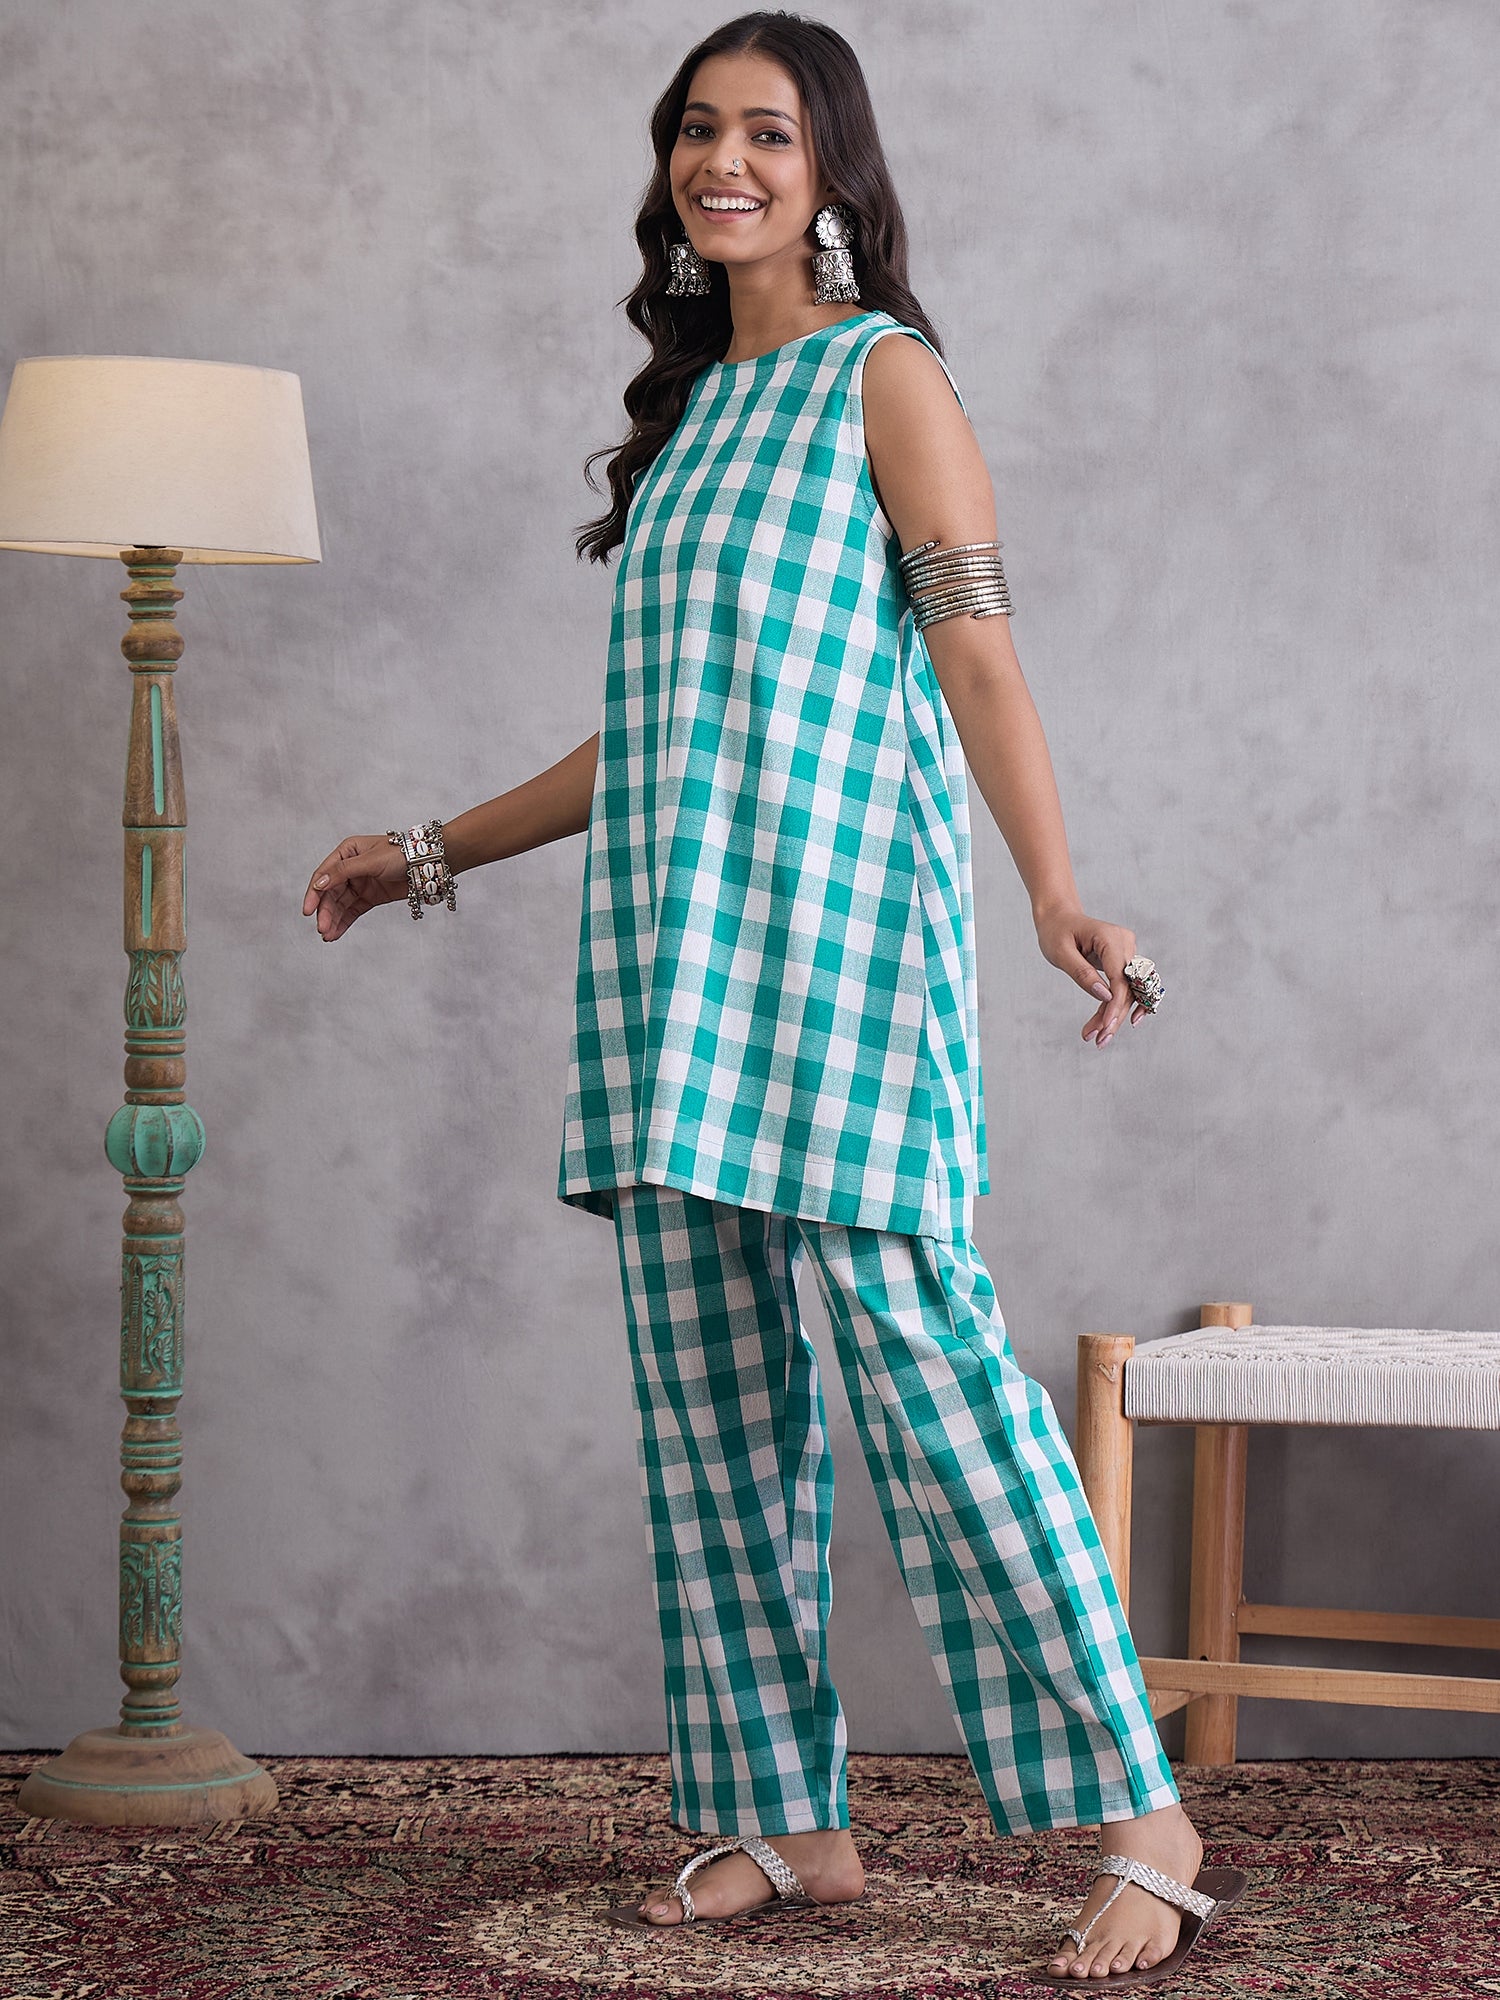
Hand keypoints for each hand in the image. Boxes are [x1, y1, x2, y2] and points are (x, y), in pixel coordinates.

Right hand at [302, 833, 410, 940]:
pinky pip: (353, 911)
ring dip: (333, 920)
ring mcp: (360, 883)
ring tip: (327, 935)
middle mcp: (350, 868)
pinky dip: (344, 922)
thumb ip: (343, 872)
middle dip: (325, 911)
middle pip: (330, 893)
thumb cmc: (401, 854)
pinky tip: (335, 934)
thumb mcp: (369, 861)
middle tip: (322, 928)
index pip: (323, 875)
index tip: (307, 911)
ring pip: (340, 905)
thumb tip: (319, 884)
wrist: (428, 864)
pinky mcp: (371, 897)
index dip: (314, 894)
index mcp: (346, 852)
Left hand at [1034, 906, 1149, 1048]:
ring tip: (1097, 1038)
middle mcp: (1125, 944)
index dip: (1115, 1006)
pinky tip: (1108, 1026)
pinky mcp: (1123, 962)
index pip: (1121, 978)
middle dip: (1115, 1017)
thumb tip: (1105, 996)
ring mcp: (1127, 952)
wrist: (1059, 918)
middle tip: (1099, 1041)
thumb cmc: (1057, 931)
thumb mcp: (1061, 953)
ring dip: (1115, 1016)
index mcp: (1111, 938)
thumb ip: (1082, 974)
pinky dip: (1115, 1007)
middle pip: (1128, 988)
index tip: (1105, 1028)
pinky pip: (1125, 988)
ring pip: (1129, 992)